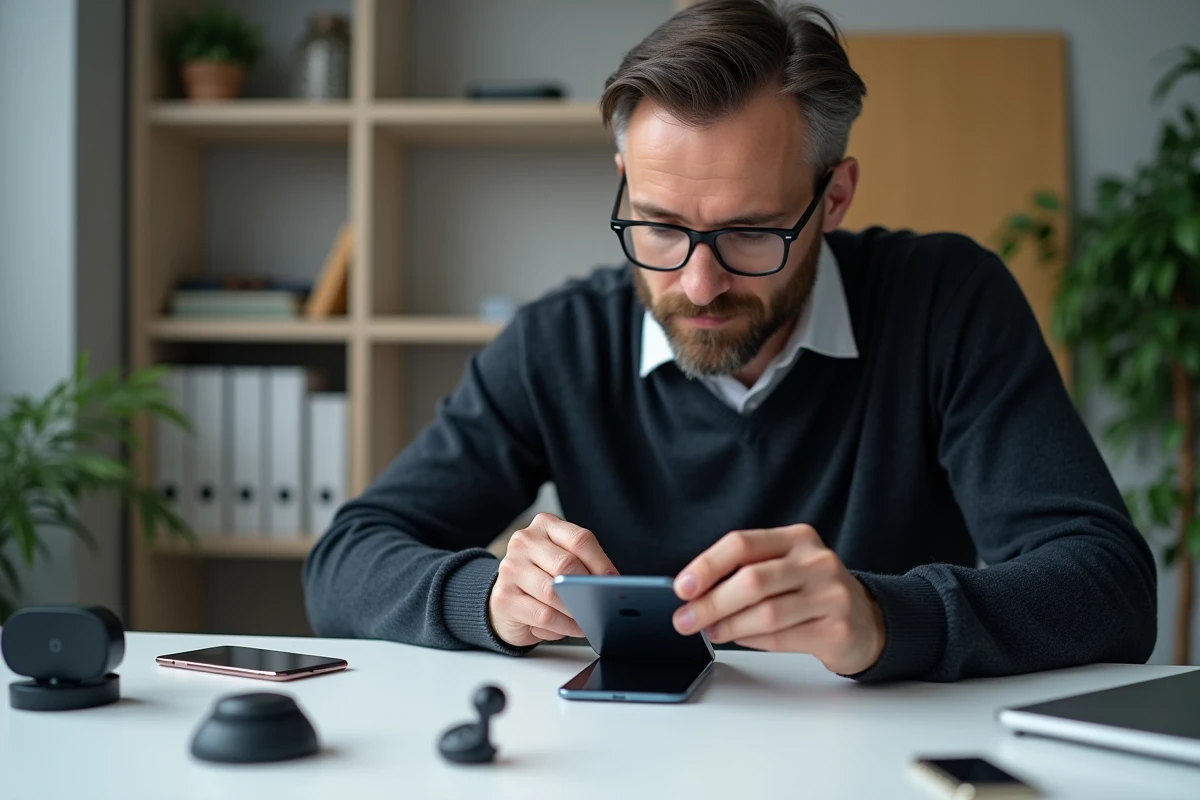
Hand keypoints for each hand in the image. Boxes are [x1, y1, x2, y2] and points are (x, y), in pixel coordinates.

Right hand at [488, 513, 617, 647]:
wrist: (506, 600)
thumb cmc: (542, 577)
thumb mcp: (562, 561)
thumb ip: (583, 565)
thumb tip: (610, 583)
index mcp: (545, 525)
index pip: (579, 539)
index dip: (601, 562)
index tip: (612, 581)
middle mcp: (524, 542)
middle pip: (566, 564)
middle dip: (587, 587)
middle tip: (602, 602)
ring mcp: (510, 568)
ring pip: (552, 592)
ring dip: (576, 610)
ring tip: (591, 618)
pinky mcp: (503, 597)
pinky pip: (543, 615)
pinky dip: (565, 625)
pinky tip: (575, 627)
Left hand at [671, 525, 885, 674]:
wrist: (867, 621)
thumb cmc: (812, 592)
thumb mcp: (785, 567)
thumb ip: (744, 571)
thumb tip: (694, 592)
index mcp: (797, 538)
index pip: (742, 544)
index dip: (707, 565)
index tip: (682, 587)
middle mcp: (816, 562)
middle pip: (751, 580)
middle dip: (710, 603)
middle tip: (686, 619)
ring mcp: (831, 595)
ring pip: (764, 613)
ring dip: (729, 626)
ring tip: (712, 631)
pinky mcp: (837, 629)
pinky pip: (781, 638)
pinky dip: (752, 641)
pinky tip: (740, 639)